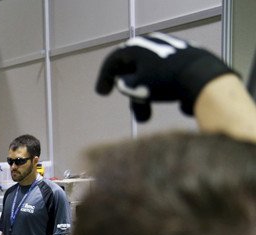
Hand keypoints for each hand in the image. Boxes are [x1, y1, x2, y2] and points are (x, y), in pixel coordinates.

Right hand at [96, 32, 232, 121]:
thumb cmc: (164, 80)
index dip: (105, 77)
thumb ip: (125, 85)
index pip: (114, 60)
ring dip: (148, 97)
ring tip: (150, 118)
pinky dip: (166, 91)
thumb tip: (124, 82)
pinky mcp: (188, 59)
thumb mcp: (136, 86)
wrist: (204, 77)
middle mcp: (153, 44)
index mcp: (138, 47)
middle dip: (133, 95)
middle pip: (135, 71)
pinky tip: (177, 105)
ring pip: (152, 76)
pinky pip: (170, 77)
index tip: (102, 93)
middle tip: (134, 112)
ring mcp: (172, 50)